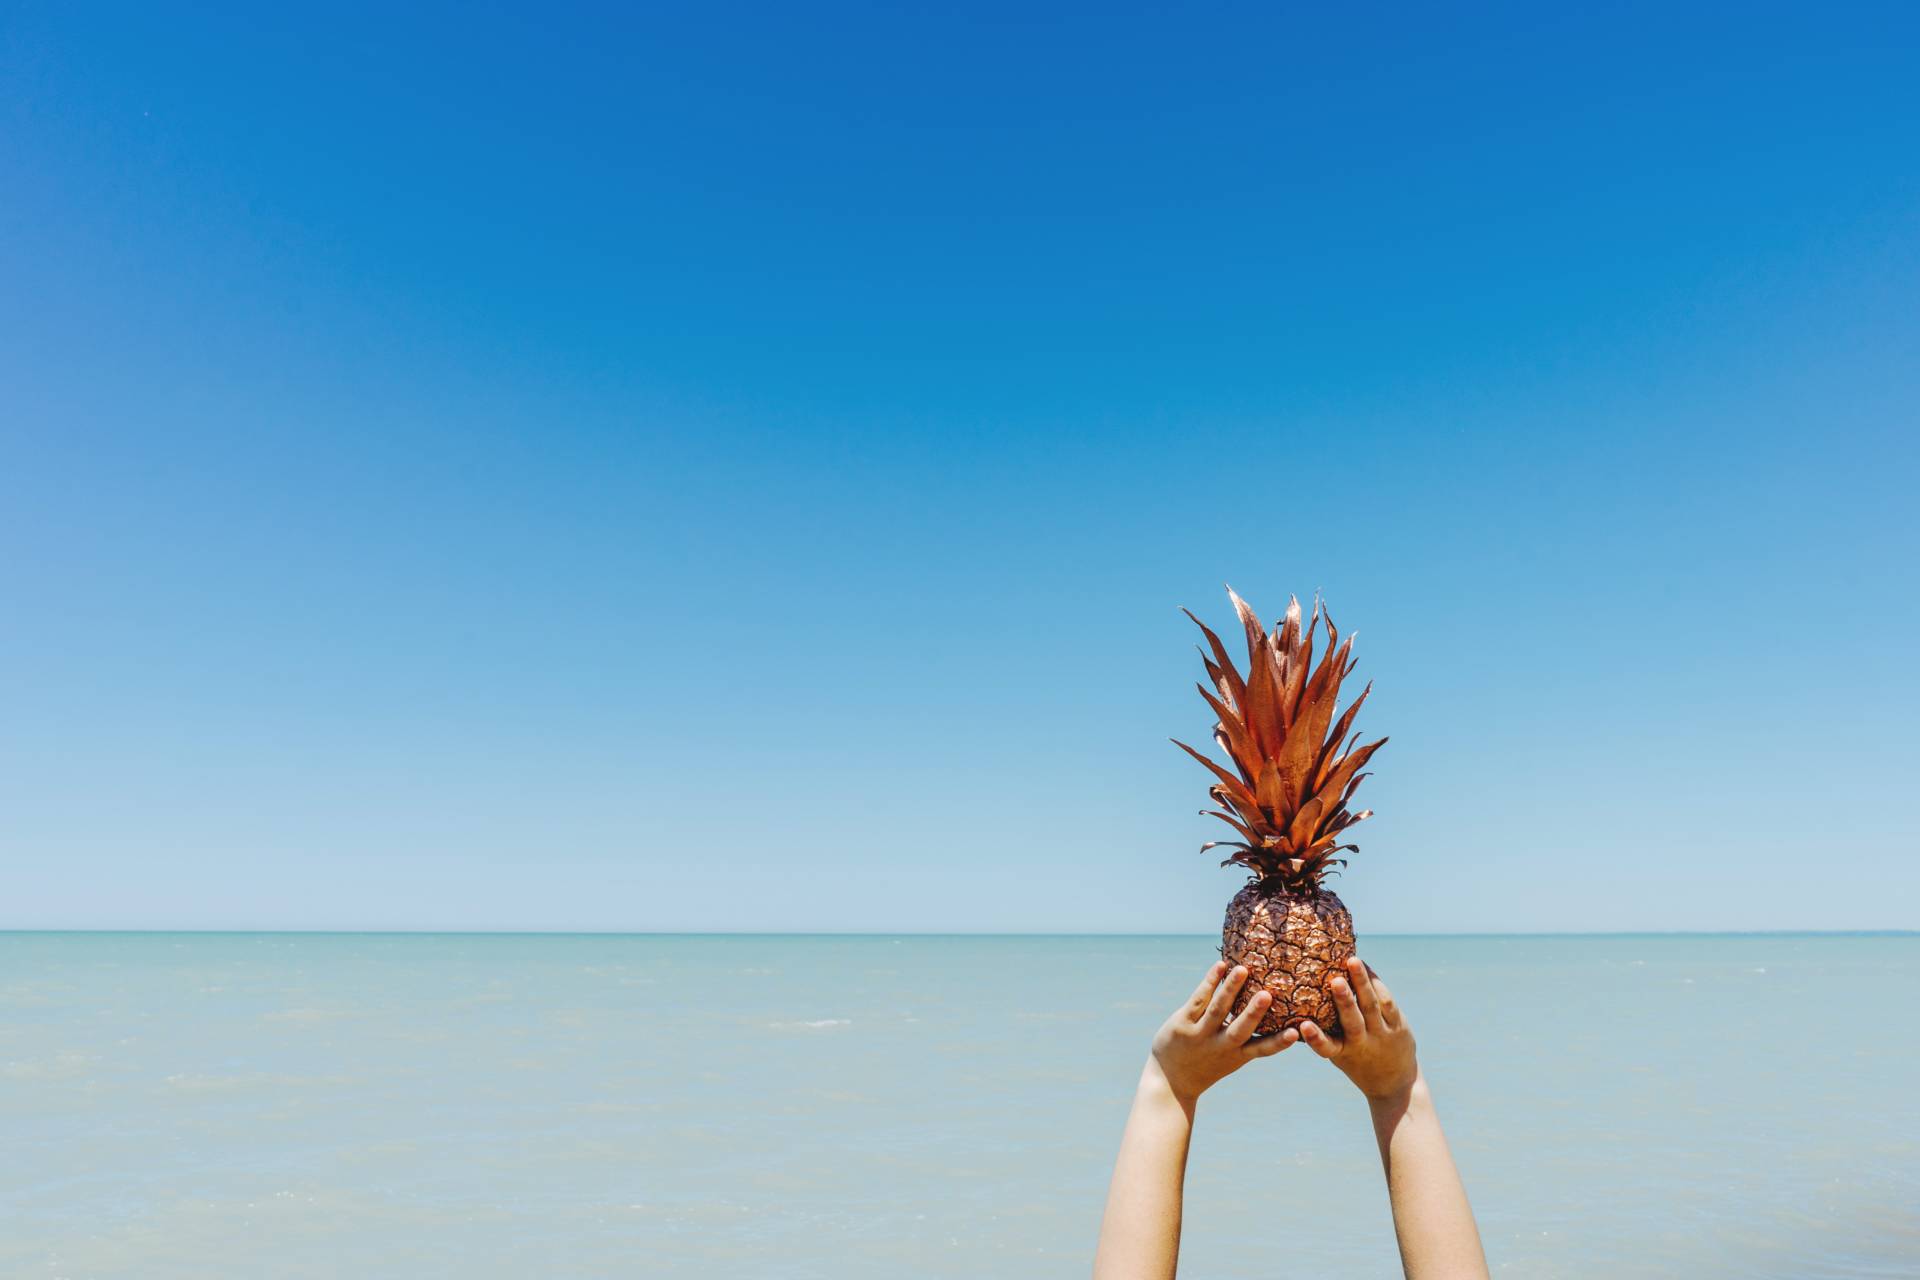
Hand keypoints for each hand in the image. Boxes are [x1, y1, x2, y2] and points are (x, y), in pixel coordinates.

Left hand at [1148, 961, 1297, 1108]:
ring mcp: (1200, 1034)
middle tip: (1267, 995)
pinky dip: (1210, 982)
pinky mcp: (1182, 1023)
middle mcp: (1221, 1046)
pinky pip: (1198, 1000)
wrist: (1170, 1080)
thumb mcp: (1231, 1057)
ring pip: (1217, 1009)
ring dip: (1230, 989)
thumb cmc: (1208, 1063)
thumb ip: (1249, 1037)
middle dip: (1253, 1013)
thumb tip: (1273, 1007)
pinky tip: (1220, 965)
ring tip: (1242, 969)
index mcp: (1238, 1055)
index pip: (1262, 1049)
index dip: (1280, 1042)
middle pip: (1239, 1029)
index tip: (1297, 1033)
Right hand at [1300, 955, 1417, 1103]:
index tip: (1304, 1026)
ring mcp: (1382, 1033)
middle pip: (1354, 1021)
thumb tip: (1300, 1002)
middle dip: (1345, 1001)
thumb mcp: (1340, 1054)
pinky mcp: (1398, 1024)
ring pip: (1372, 1005)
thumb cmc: (1357, 1062)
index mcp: (1343, 1053)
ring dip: (1362, 982)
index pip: (1326, 1047)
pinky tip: (1365, 966)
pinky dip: (1375, 982)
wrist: (1395, 1083)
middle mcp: (1362, 1043)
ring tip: (1353, 961)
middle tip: (1337, 981)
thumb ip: (1327, 1033)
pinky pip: (1387, 1001)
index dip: (1315, 1037)